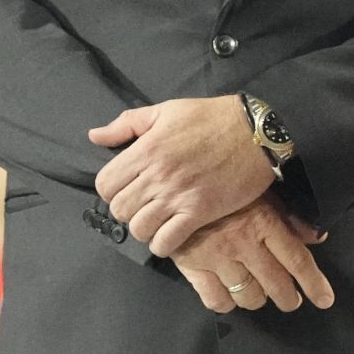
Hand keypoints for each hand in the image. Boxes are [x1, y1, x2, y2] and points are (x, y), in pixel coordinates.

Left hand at [89, 96, 275, 255]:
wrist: (258, 132)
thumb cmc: (213, 117)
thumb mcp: (168, 110)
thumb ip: (127, 123)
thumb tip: (94, 136)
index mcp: (146, 149)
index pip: (105, 185)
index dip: (112, 189)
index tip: (128, 186)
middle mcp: (158, 175)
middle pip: (119, 210)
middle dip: (128, 209)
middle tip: (145, 203)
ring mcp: (179, 196)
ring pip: (139, 228)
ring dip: (145, 228)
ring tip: (158, 220)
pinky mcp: (200, 211)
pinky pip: (166, 242)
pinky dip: (163, 243)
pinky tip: (171, 234)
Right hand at [172, 195, 333, 313]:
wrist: (178, 185)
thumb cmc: (227, 189)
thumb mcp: (264, 194)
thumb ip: (292, 218)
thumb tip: (318, 238)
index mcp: (265, 223)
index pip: (297, 260)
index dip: (314, 283)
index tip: (325, 300)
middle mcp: (244, 244)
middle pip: (275, 283)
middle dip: (288, 298)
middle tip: (292, 302)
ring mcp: (217, 257)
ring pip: (247, 295)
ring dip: (258, 300)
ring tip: (260, 295)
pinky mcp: (193, 267)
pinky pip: (216, 300)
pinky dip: (227, 303)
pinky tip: (231, 296)